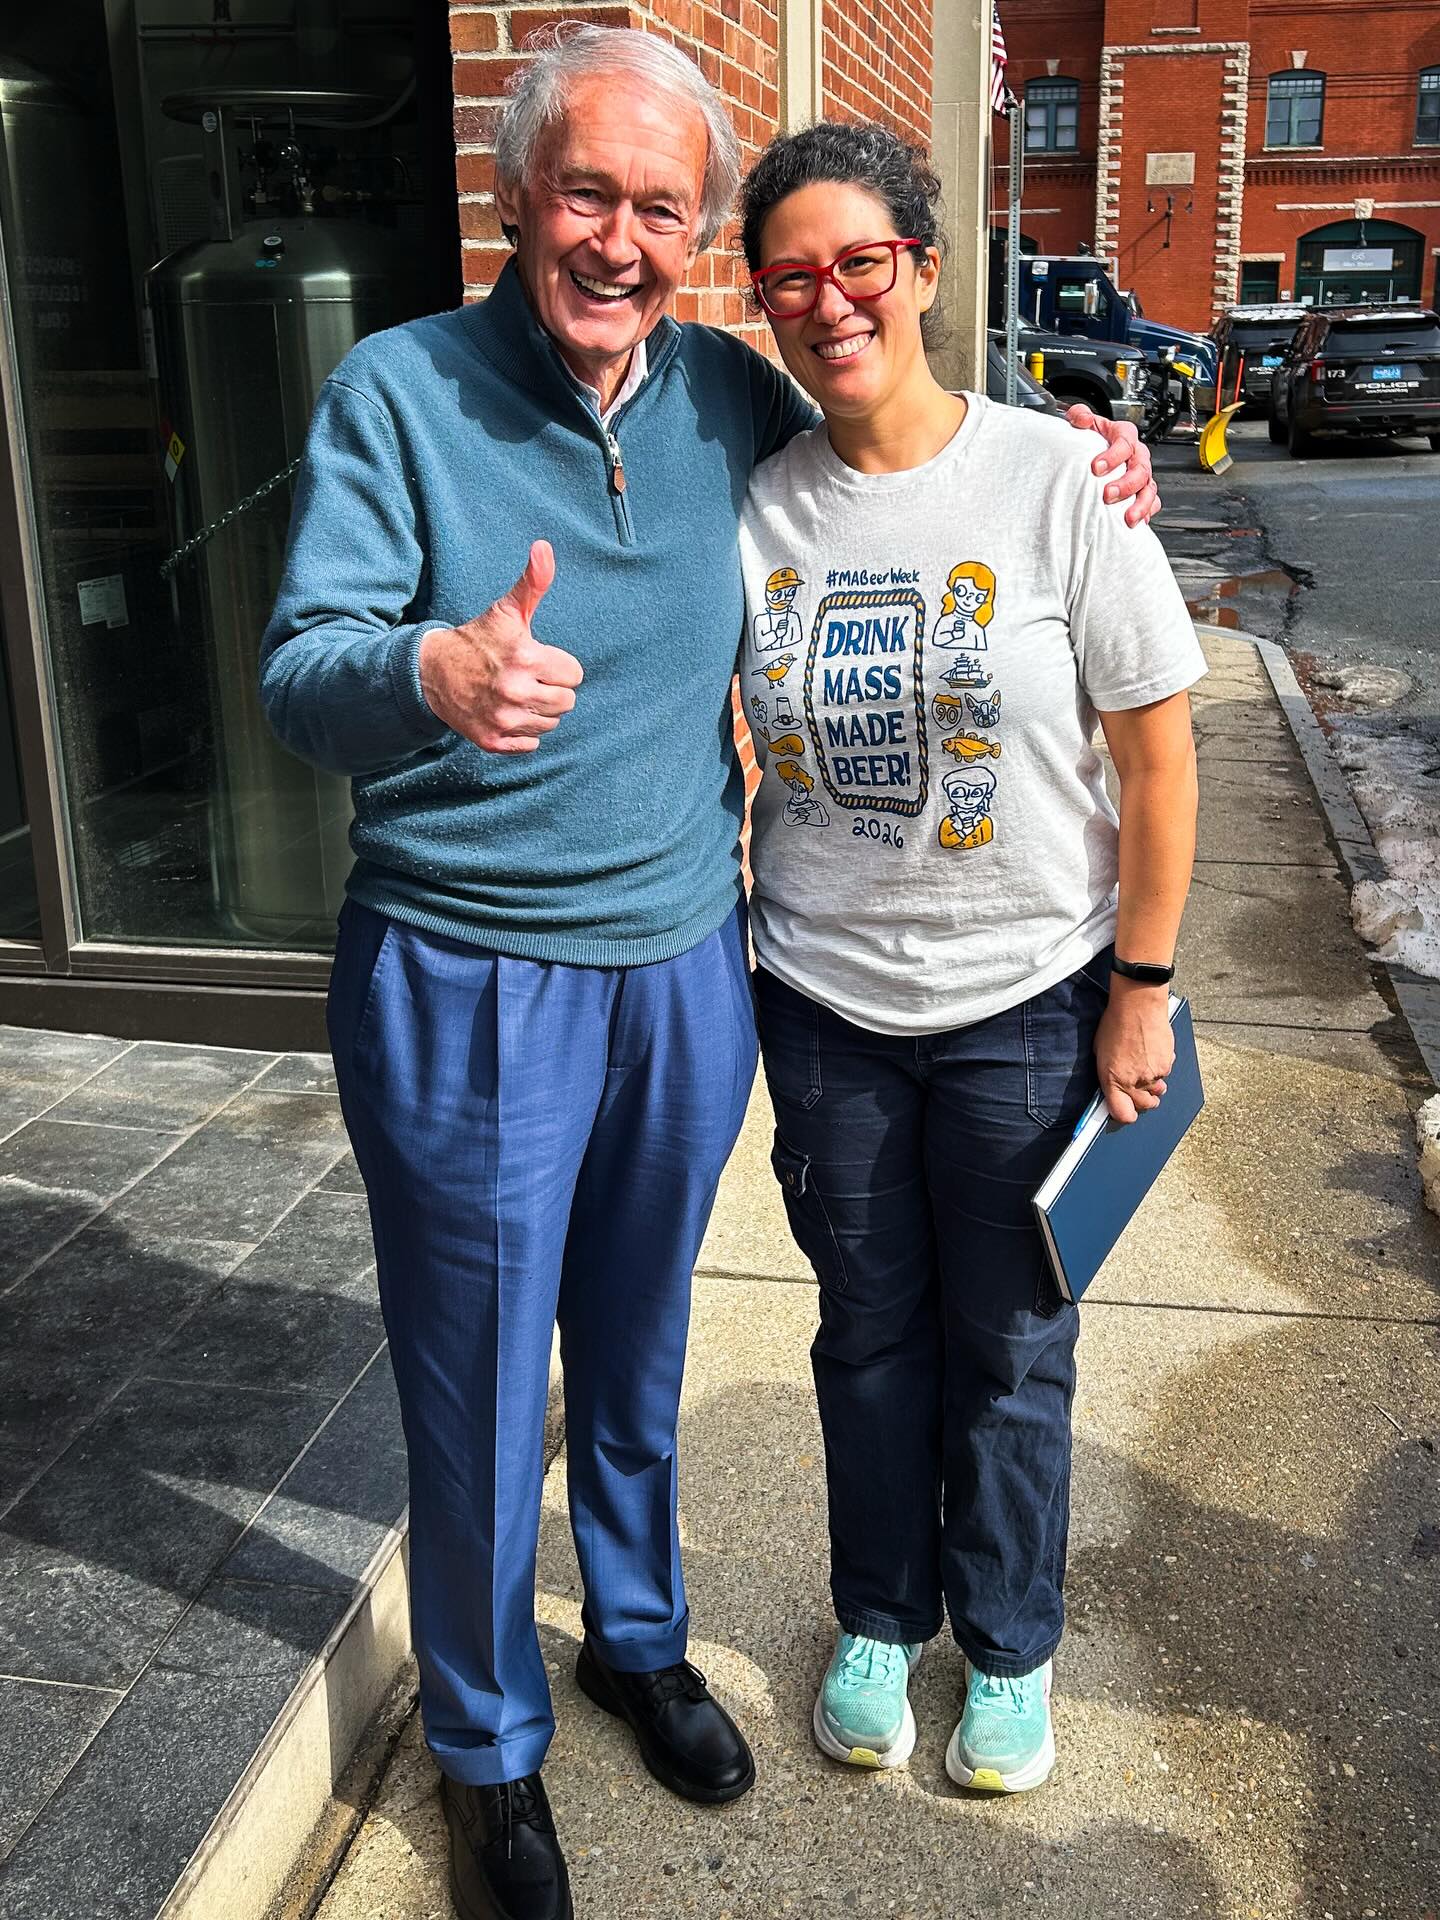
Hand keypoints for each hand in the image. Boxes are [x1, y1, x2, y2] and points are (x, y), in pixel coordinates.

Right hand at [417, 541, 581, 752]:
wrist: (432, 672)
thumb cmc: (478, 639)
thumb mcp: (507, 610)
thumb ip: (533, 581)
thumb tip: (544, 547)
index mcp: (526, 657)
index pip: (574, 675)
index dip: (558, 665)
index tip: (535, 659)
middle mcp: (515, 691)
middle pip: (566, 702)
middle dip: (551, 688)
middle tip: (526, 677)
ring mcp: (503, 719)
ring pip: (550, 724)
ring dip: (538, 710)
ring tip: (515, 693)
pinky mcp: (493, 741)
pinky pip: (530, 743)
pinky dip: (522, 731)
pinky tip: (506, 712)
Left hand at [1065, 406, 1160, 526]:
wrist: (1096, 452)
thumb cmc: (1092, 439)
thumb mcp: (1083, 422)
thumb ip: (1079, 415)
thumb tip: (1081, 419)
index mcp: (1124, 435)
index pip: (1124, 442)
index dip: (1113, 455)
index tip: (1096, 467)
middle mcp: (1137, 455)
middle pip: (1140, 468)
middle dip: (1125, 484)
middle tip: (1108, 495)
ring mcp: (1142, 474)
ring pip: (1149, 488)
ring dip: (1140, 503)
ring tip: (1128, 517)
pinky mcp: (1142, 491)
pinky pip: (1152, 501)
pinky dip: (1147, 512)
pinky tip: (1137, 522)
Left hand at [1094, 979, 1174, 1124]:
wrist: (1138, 1005)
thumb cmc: (1115, 1024)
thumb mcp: (1100, 1052)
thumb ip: (1108, 1074)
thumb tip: (1113, 1087)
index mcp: (1113, 1079)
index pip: (1123, 1114)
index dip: (1124, 1114)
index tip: (1123, 1109)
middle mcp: (1135, 1081)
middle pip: (1144, 1106)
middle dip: (1141, 1100)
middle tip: (1136, 1087)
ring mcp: (1154, 1074)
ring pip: (1157, 1090)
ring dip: (1152, 1084)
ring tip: (1144, 1065)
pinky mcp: (1168, 1064)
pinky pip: (1165, 1074)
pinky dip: (1160, 1068)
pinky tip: (1152, 1052)